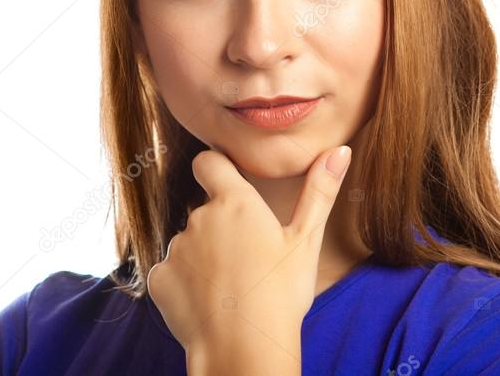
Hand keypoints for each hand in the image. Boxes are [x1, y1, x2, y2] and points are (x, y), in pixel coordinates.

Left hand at [146, 144, 352, 360]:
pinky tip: (209, 303)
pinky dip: (186, 284)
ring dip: (204, 258)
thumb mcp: (306, 240)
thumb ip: (320, 191)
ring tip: (232, 287)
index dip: (216, 169)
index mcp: (235, 202)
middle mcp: (199, 218)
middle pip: (206, 211)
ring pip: (190, 244)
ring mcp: (176, 248)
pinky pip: (172, 273)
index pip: (209, 162)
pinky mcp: (160, 278)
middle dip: (221, 228)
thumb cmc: (281, 294)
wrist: (244, 350)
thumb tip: (339, 150)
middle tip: (248, 260)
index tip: (229, 184)